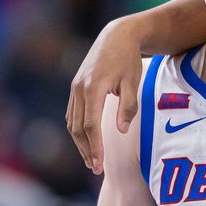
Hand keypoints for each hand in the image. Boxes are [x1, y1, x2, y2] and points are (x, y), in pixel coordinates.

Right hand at [67, 19, 144, 174]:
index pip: (90, 125)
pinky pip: (72, 114)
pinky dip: (78, 131)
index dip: (94, 146)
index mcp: (93, 88)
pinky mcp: (75, 87)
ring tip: (91, 161)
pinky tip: (87, 142)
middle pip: (78, 127)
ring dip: (81, 143)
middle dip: (86, 150)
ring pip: (72, 122)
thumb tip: (120, 131)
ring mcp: (74, 87)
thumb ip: (127, 108)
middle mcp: (79, 88)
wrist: (117, 36)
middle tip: (96, 169)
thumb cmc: (129, 60)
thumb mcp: (133, 83)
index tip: (99, 164)